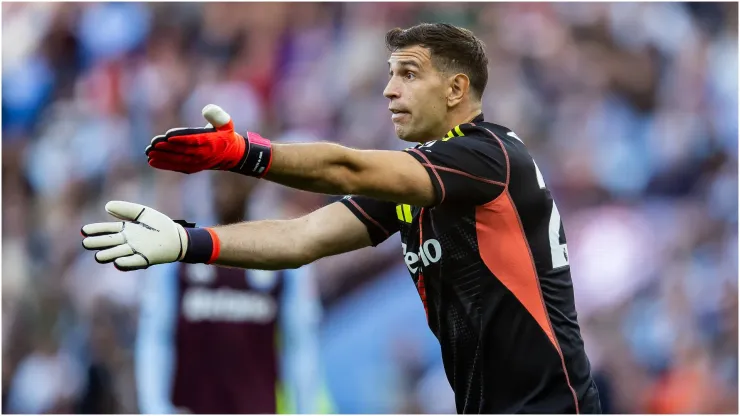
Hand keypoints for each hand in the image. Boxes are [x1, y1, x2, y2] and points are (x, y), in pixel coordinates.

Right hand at [81, 201, 188, 270]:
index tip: (84, 230)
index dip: (96, 230)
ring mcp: (136, 251)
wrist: (177, 237)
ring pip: (120, 253)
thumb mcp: (143, 213)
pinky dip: (127, 263)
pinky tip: (118, 263)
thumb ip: (127, 209)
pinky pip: (135, 261)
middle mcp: (128, 241)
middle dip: (99, 243)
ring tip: (98, 257)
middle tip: (86, 244)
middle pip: (111, 242)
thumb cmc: (160, 225)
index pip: (108, 230)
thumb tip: (107, 206)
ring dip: (109, 255)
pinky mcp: (147, 258)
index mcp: (126, 230)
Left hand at [145, 104, 272, 176]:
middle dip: (167, 148)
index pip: (194, 141)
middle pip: (183, 151)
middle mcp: (204, 155)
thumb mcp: (227, 124)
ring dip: (163, 157)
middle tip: (153, 144)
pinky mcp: (193, 167)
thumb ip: (218, 116)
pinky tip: (152, 162)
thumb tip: (207, 109)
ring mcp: (198, 163)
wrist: (231, 156)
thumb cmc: (226, 136)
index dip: (181, 139)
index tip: (168, 136)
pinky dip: (165, 165)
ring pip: (178, 160)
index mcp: (212, 143)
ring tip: (149, 153)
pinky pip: (177, 167)